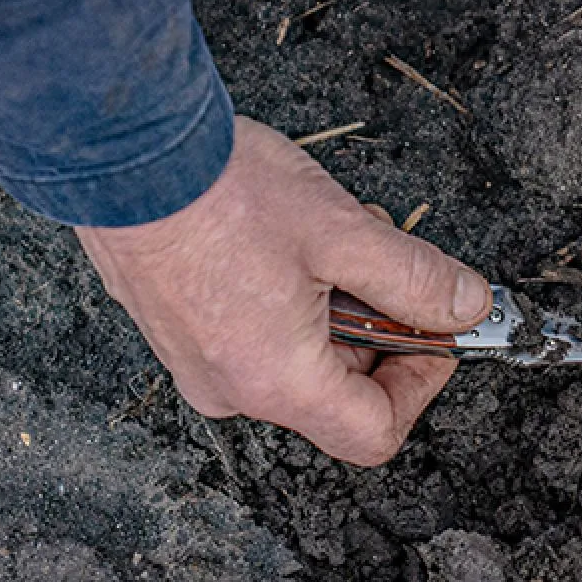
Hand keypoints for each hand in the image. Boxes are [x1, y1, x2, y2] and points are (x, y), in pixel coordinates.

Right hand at [76, 116, 490, 464]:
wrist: (115, 149)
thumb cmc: (216, 192)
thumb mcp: (344, 232)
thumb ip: (415, 279)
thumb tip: (465, 305)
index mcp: (277, 382)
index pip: (375, 433)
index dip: (422, 383)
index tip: (437, 332)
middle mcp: (232, 388)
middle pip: (338, 392)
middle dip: (378, 326)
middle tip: (386, 259)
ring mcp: (196, 361)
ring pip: (298, 356)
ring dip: (336, 302)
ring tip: (333, 233)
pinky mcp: (176, 328)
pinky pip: (254, 333)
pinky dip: (290, 295)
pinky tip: (289, 236)